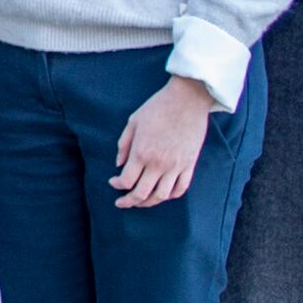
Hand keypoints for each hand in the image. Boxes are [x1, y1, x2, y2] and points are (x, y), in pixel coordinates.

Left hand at [109, 75, 215, 208]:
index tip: (113, 182)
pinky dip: (170, 196)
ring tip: (141, 201)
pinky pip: (180, 189)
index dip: (117, 185)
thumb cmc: (158, 107)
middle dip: (129, 201)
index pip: (126, 181)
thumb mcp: (133, 121)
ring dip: (148, 202)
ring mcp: (176, 166)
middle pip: (142, 194)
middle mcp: (158, 164)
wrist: (187, 100)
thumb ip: (124, 145)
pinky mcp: (189, 165)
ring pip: (161, 196)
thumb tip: (118, 164)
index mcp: (142, 153)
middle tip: (122, 202)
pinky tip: (162, 194)